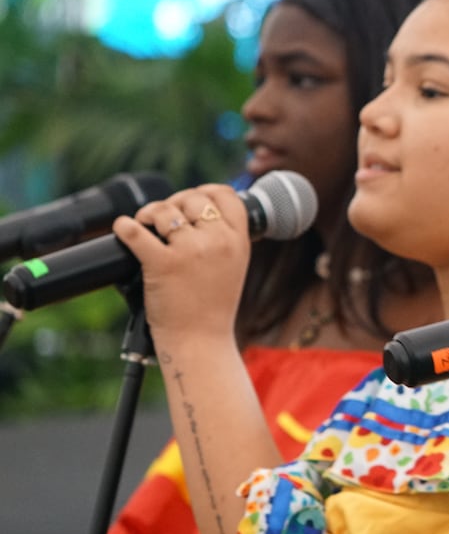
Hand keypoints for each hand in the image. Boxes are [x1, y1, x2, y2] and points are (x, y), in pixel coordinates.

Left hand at [111, 184, 249, 346]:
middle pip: (192, 198)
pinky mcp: (163, 264)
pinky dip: (125, 227)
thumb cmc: (212, 308)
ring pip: (164, 211)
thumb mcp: (233, 267)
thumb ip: (222, 239)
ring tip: (144, 226)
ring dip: (149, 214)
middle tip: (163, 220)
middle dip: (173, 204)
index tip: (190, 199)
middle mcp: (218, 241)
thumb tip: (194, 211)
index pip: (225, 195)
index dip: (204, 191)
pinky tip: (124, 229)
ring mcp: (191, 251)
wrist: (201, 342)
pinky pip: (136, 232)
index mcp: (239, 241)